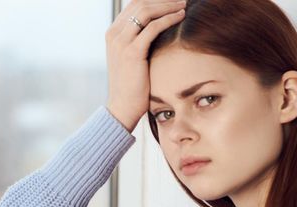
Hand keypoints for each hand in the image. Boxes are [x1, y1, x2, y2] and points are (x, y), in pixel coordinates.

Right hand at [105, 0, 186, 132]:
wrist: (122, 107)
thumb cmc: (131, 86)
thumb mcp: (131, 59)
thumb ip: (138, 41)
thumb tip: (156, 30)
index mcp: (113, 33)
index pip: (134, 5)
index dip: (155, 0)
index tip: (172, 1)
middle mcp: (114, 34)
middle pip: (140, 3)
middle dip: (163, 0)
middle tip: (181, 0)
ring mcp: (121, 42)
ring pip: (146, 11)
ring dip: (167, 5)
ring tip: (183, 5)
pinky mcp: (132, 52)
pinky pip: (153, 27)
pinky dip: (169, 19)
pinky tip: (181, 17)